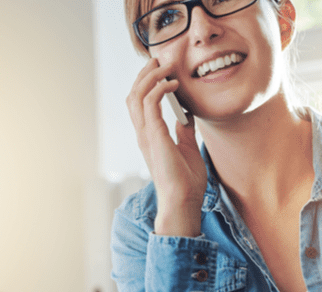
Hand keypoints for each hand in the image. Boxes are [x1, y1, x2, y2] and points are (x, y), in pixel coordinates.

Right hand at [126, 58, 207, 236]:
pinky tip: (173, 84)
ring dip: (150, 77)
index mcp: (149, 137)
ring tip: (166, 67)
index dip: (146, 83)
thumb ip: (184, 132)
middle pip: (133, 95)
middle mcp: (143, 134)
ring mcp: (146, 135)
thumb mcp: (188, 149)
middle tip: (159, 60)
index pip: (139, 103)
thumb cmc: (185, 182)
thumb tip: (187, 117)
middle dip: (144, 74)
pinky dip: (159, 89)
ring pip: (137, 95)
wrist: (183, 201)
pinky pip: (150, 104)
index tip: (162, 71)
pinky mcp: (154, 137)